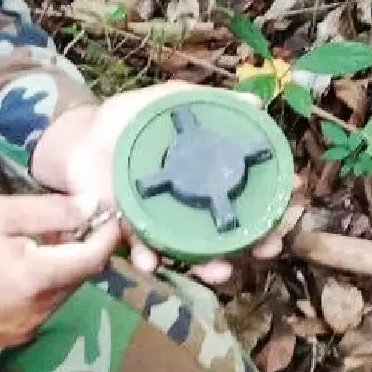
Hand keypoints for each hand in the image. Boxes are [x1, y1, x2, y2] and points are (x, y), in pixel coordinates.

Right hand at [0, 194, 121, 348]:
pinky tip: (18, 271)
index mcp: (38, 278)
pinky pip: (45, 307)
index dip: (107, 235)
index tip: (109, 215)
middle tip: (67, 223)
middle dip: (82, 248)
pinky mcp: (16, 337)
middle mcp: (40, 310)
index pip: (94, 258)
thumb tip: (92, 206)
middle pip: (81, 276)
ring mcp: (29, 328)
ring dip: (62, 268)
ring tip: (36, 245)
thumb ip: (52, 212)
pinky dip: (44, 287)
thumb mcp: (0, 215)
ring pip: (64, 292)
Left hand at [30, 83, 290, 284]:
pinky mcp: (131, 230)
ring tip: (220, 271)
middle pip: (230, 230)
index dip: (271, 199)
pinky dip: (150, 259)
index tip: (291, 199)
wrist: (79, 138)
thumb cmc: (128, 119)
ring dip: (211, 266)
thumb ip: (205, 100)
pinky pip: (144, 249)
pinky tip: (153, 262)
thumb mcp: (167, 100)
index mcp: (205, 173)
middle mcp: (191, 202)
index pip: (246, 190)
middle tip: (269, 248)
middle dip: (254, 245)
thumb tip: (252, 102)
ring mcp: (163, 220)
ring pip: (195, 250)